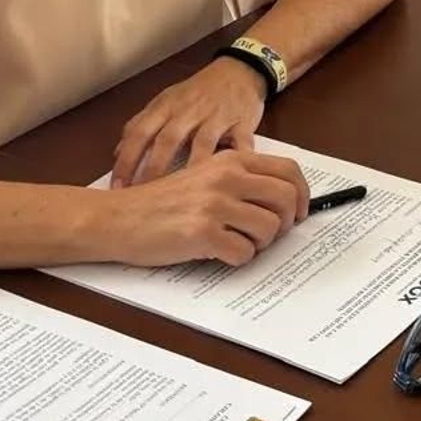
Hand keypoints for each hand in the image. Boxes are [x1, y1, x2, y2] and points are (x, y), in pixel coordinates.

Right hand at [99, 150, 310, 267]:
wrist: (118, 217)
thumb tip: (282, 198)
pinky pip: (243, 254)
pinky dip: (237, 259)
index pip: (289, 171)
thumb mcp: (205, 176)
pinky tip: (218, 253)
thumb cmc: (162, 201)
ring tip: (237, 243)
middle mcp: (227, 177)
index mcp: (231, 160)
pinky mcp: (202, 233)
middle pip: (286, 200)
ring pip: (269, 229)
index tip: (299, 213)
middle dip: (286, 223)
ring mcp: (215, 205)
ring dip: (259, 244)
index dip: (302, 195)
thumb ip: (240, 179)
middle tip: (270, 235)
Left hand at [112, 59, 266, 187]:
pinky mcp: (242, 123)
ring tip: (185, 198)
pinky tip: (231, 183)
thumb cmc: (198, 91)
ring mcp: (217, 116)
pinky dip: (237, 163)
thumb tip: (117, 153)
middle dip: (154, 170)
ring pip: (203, 144)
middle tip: (146, 200)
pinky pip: (241, 144)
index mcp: (167, 105)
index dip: (126, 160)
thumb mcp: (166, 100)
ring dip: (192, 170)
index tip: (117, 187)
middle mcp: (190, 110)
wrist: (240, 70)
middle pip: (168, 140)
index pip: (140, 132)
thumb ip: (142, 124)